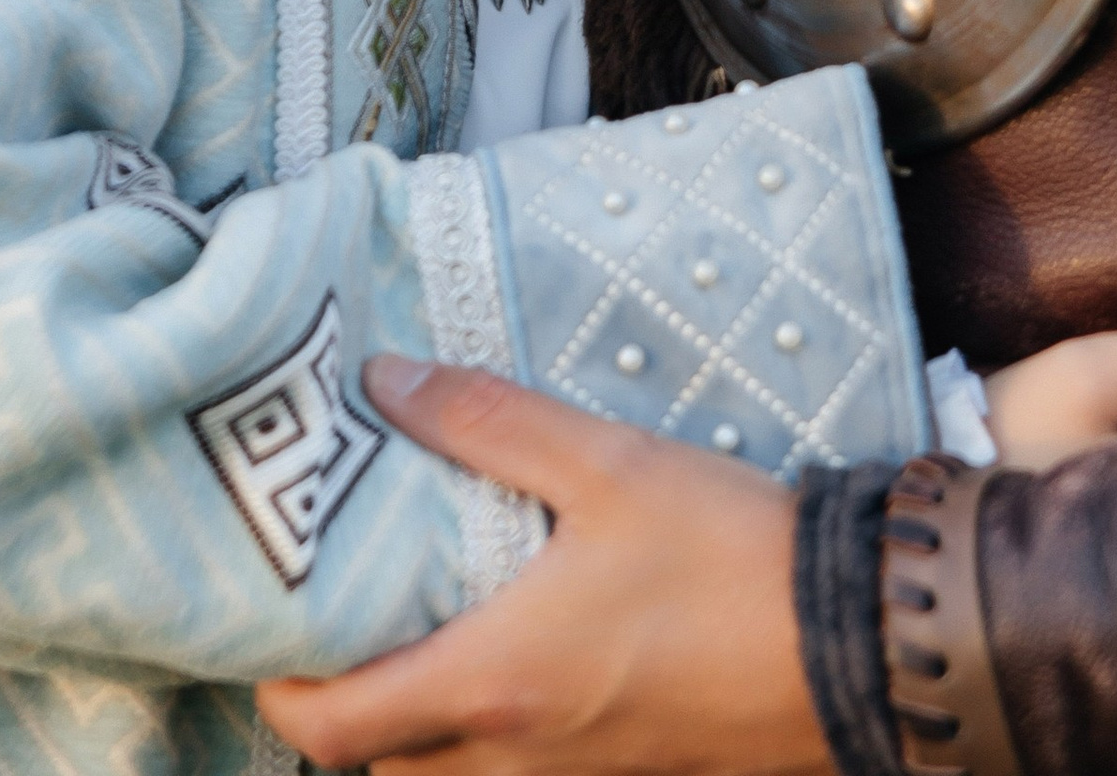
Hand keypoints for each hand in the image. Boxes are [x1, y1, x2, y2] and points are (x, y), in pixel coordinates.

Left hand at [255, 354, 828, 775]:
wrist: (851, 641)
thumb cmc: (726, 554)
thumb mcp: (607, 463)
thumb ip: (488, 421)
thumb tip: (386, 380)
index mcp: (492, 685)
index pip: (330, 734)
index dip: (276, 690)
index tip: (265, 620)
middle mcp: (513, 757)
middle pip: (374, 768)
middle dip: (339, 705)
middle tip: (333, 613)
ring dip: (410, 723)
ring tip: (415, 623)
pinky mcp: (620, 773)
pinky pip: (513, 773)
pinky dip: (480, 732)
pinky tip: (510, 645)